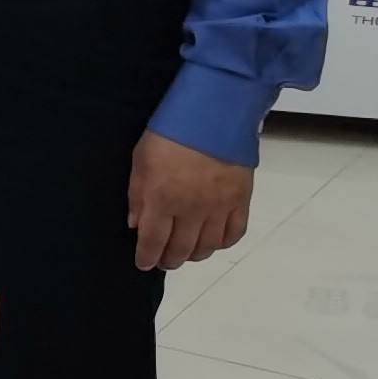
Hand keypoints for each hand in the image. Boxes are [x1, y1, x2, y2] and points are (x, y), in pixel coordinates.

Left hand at [128, 132, 253, 272]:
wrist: (214, 114)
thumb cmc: (169, 133)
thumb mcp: (141, 161)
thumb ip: (138, 195)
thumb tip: (136, 224)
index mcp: (162, 200)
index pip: (153, 241)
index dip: (147, 257)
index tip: (144, 264)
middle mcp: (192, 210)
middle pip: (181, 249)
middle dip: (170, 260)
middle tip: (164, 261)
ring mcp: (219, 207)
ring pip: (208, 246)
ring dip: (195, 254)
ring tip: (186, 253)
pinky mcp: (241, 200)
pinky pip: (234, 233)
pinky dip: (223, 243)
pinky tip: (214, 242)